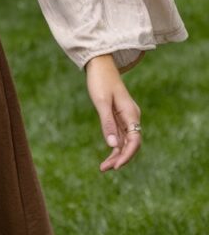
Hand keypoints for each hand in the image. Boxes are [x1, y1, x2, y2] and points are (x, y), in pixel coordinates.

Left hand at [85, 54, 141, 172]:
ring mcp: (126, 118)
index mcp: (131, 113)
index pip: (135, 140)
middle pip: (130, 144)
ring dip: (116, 155)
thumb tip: (112, 145)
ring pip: (125, 142)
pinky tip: (107, 156)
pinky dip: (114, 146)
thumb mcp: (101, 102)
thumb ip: (107, 123)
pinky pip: (119, 136)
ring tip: (103, 168)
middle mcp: (131, 117)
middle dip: (120, 158)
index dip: (127, 155)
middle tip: (104, 169)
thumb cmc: (100, 81)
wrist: (99, 65)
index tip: (117, 166)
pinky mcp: (118, 117)